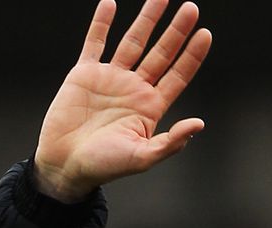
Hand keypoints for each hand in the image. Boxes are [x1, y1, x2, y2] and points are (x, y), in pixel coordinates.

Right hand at [34, 0, 211, 202]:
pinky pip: (94, 42)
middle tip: (192, 8)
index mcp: (151, 107)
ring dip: (147, 20)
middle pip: (161, 53)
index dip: (192, 55)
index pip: (178, 75)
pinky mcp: (84, 74)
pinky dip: (101, 23)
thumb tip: (199, 124)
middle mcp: (134, 88)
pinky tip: (111, 4)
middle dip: (176, 31)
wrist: (65, 166)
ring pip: (133, 42)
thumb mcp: (143, 158)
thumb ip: (172, 142)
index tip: (205, 34)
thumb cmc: (105, 166)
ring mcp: (110, 79)